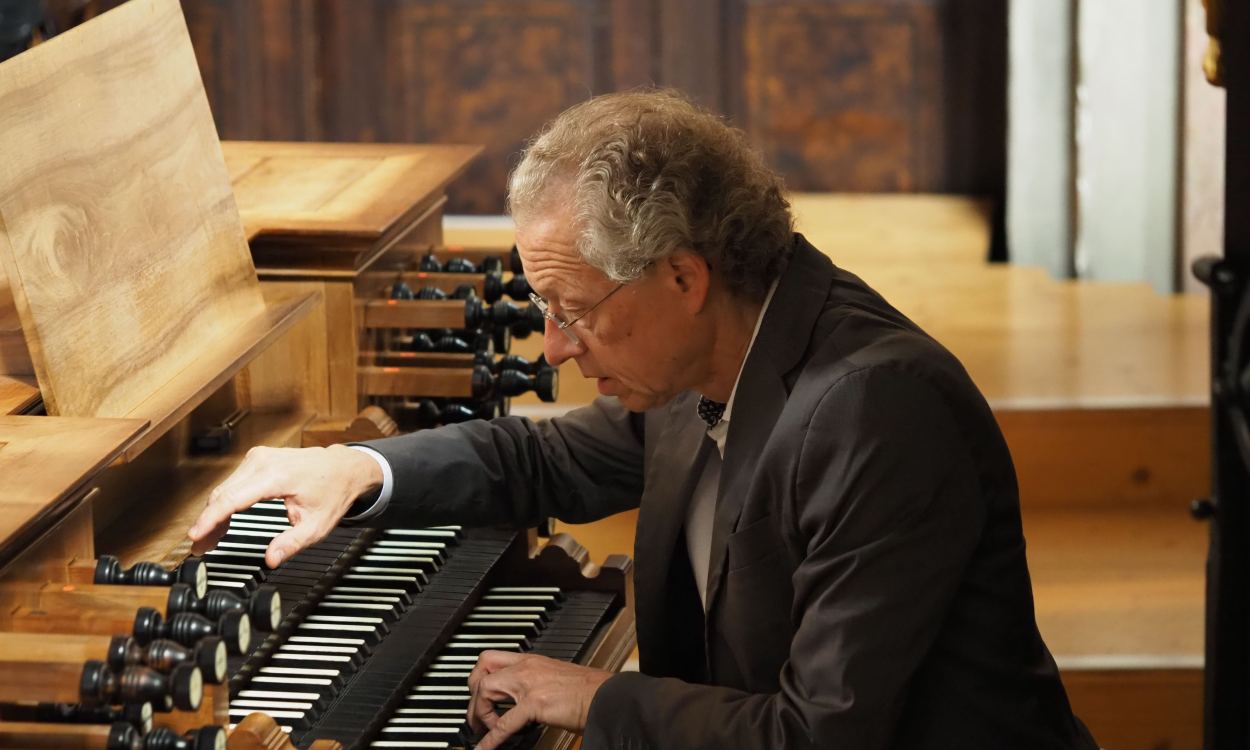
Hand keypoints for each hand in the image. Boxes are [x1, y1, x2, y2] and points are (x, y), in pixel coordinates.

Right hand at [187, 445, 382, 566]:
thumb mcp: (318, 525)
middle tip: (200, 548)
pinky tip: (222, 522)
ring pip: (224, 489)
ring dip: (214, 514)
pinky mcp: (257, 458)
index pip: (232, 499)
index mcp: (277, 476)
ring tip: (210, 540)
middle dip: (208, 523)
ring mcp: (259, 457)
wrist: (344, 467)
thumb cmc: (332, 491)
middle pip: (222, 494)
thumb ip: (292, 543)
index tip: (196, 536)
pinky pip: (232, 482)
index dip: (210, 519)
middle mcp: (264, 461)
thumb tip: (271, 559)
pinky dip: (224, 502)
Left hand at [467, 651, 612, 749]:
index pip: (492, 658)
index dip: (479, 677)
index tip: (479, 695)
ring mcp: (529, 684)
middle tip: (474, 714)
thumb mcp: (557, 680)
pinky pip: (504, 724)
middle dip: (472, 693)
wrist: (609, 697)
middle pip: (482, 669)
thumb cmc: (591, 692)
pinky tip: (486, 747)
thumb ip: (537, 684)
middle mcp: (527, 667)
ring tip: (482, 730)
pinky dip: (491, 739)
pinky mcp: (535, 703)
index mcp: (532, 661)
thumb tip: (523, 701)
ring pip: (485, 690)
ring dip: (479, 713)